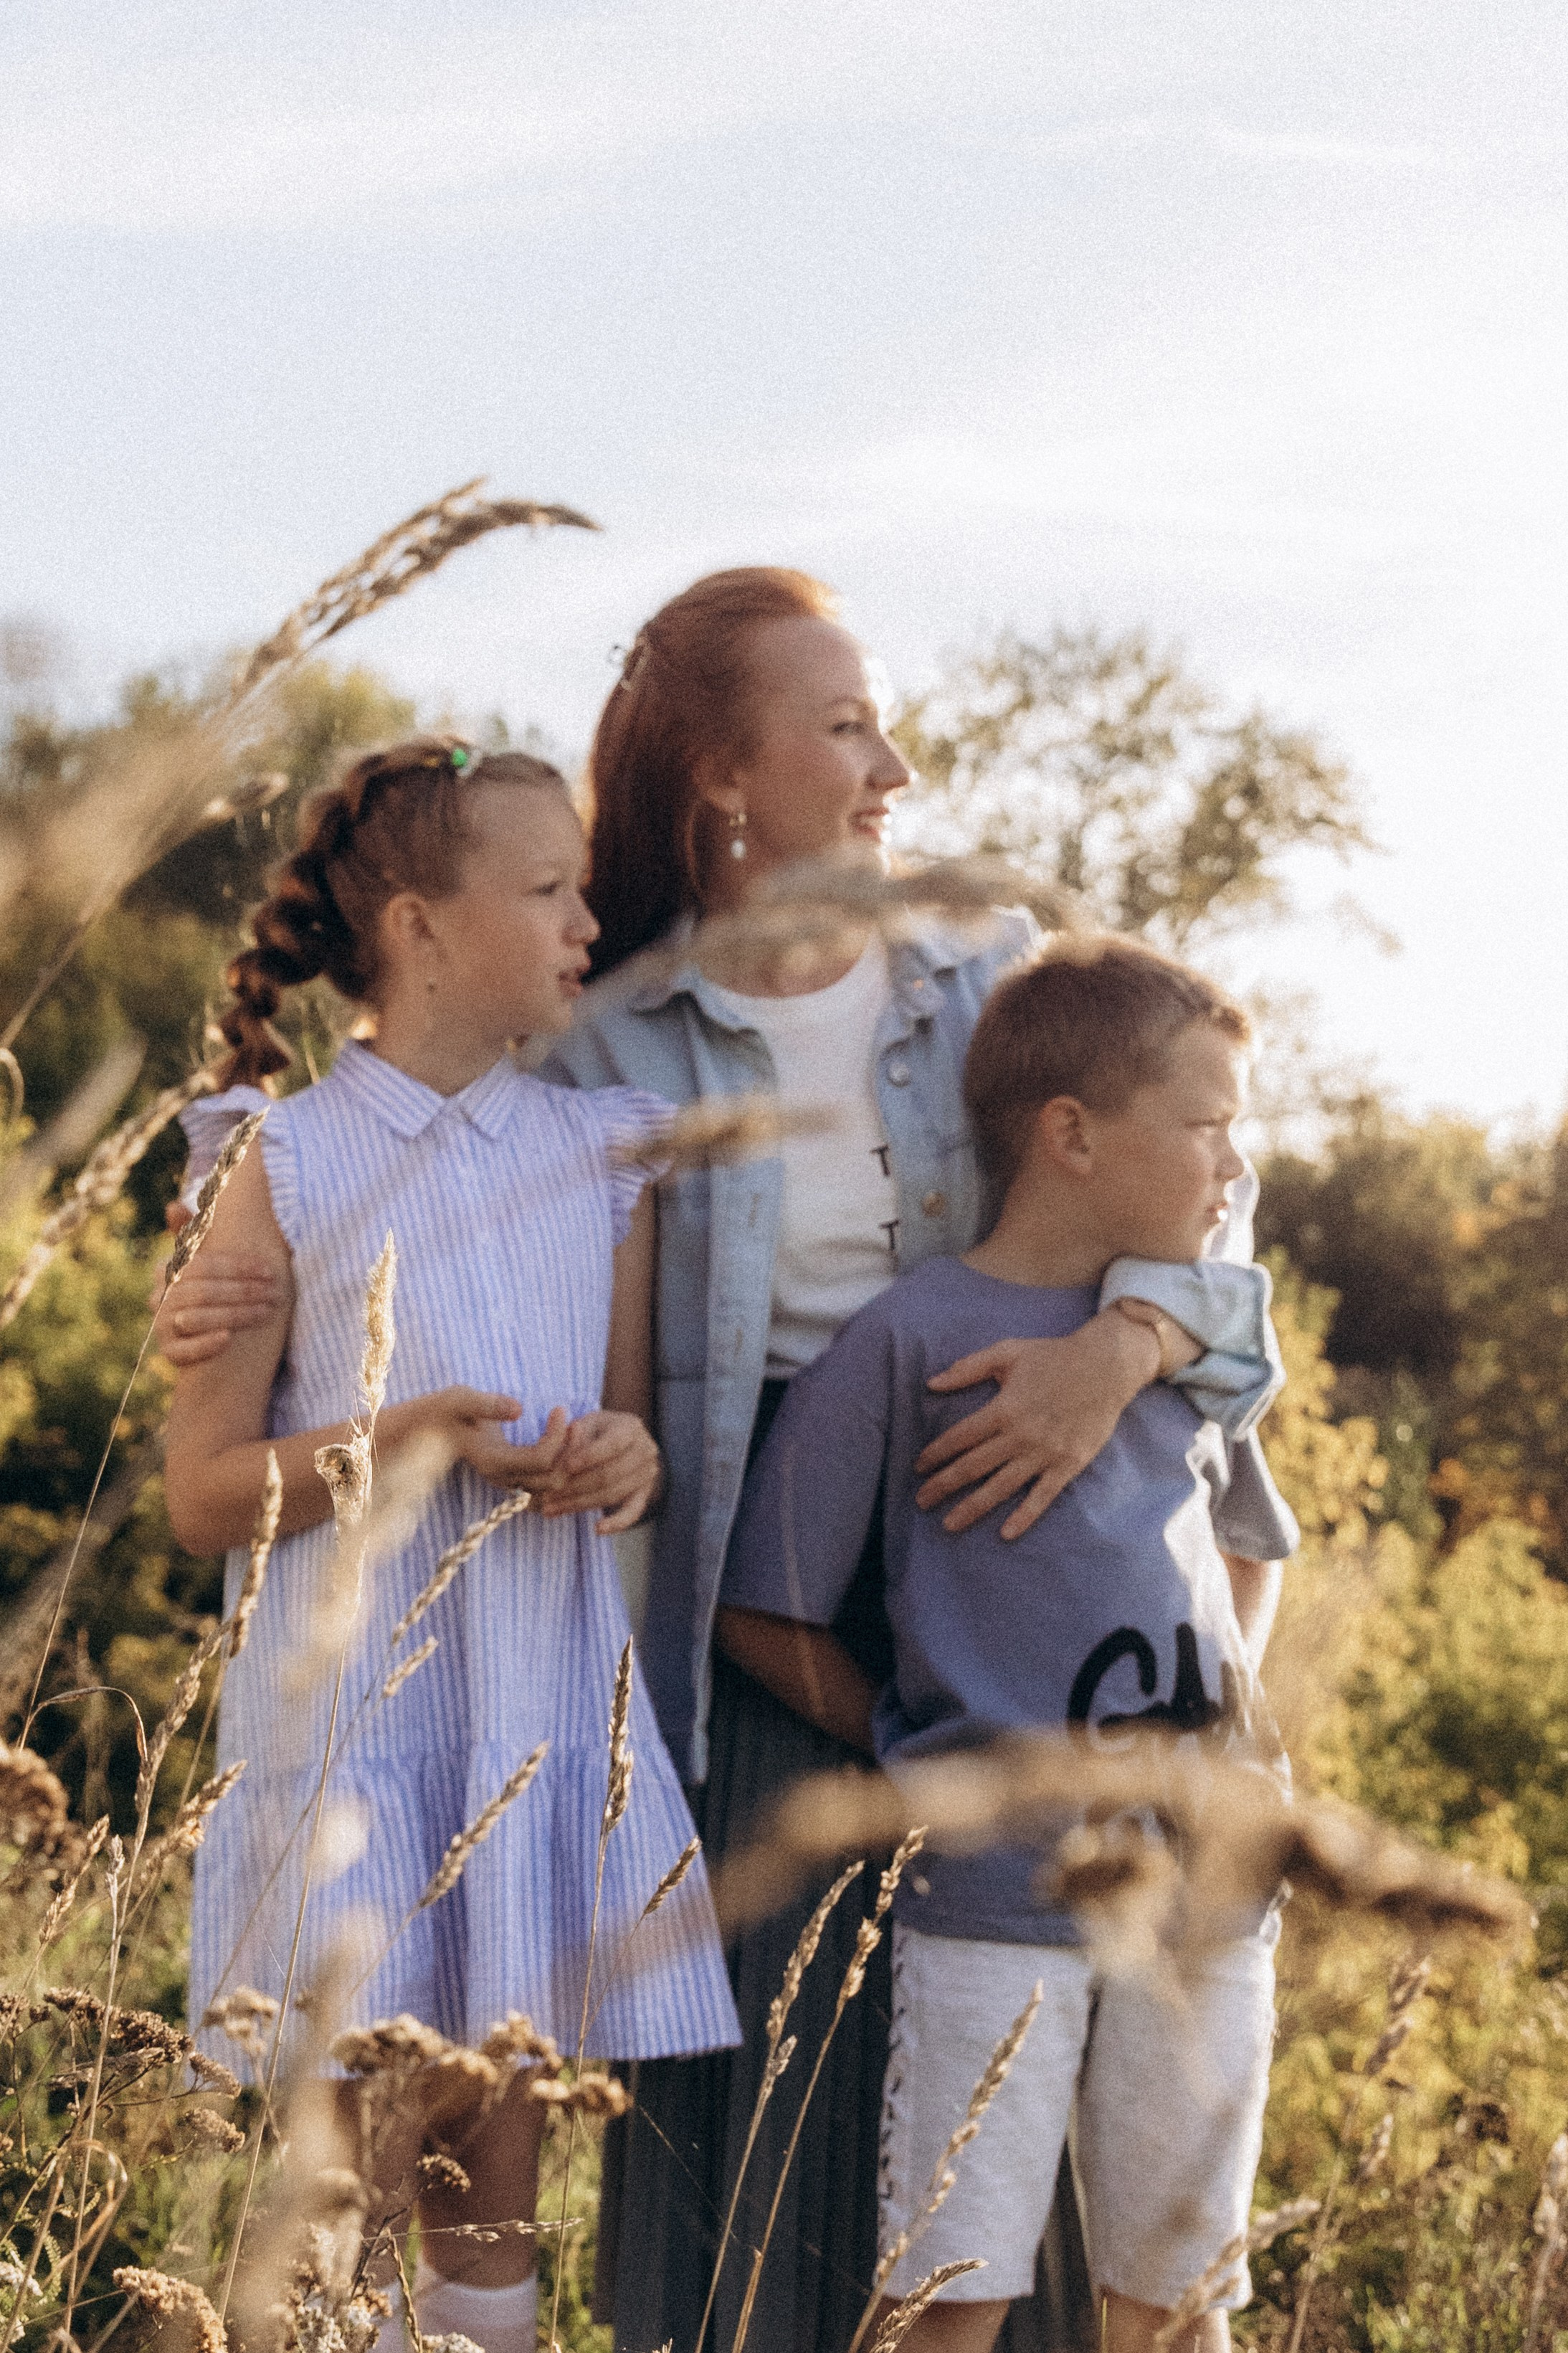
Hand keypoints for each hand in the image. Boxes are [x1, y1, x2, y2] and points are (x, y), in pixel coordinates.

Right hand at [152, 1224, 287, 1367]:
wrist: (204, 1339)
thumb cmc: (212, 1290)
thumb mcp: (205, 1262)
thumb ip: (194, 1232)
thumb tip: (174, 1204)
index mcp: (169, 1271)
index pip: (201, 1264)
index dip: (237, 1267)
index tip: (270, 1269)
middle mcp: (160, 1297)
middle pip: (202, 1291)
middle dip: (243, 1291)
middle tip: (276, 1292)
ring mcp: (162, 1326)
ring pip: (196, 1318)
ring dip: (235, 1315)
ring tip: (267, 1312)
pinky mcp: (169, 1353)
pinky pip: (182, 1351)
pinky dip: (205, 1344)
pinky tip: (228, 1339)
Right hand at [435, 1398, 568, 1495]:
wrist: (429, 1430)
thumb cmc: (444, 1410)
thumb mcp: (461, 1399)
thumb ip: (487, 1404)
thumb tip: (518, 1409)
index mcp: (493, 1461)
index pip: (540, 1460)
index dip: (557, 1436)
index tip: (560, 1408)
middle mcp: (503, 1478)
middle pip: (553, 1481)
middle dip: (570, 1452)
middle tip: (576, 1422)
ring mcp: (508, 1481)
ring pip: (553, 1487)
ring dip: (568, 1462)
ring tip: (572, 1430)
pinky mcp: (512, 1477)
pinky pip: (546, 1483)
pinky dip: (560, 1466)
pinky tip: (562, 1440)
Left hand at [534, 1410, 663, 1532]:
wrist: (621, 1443)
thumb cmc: (596, 1432)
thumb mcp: (585, 1424)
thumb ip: (573, 1434)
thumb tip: (564, 1443)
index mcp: (631, 1427)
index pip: (612, 1444)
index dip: (589, 1456)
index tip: (566, 1466)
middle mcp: (645, 1450)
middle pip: (610, 1473)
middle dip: (575, 1486)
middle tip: (547, 1495)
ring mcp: (647, 1474)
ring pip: (613, 1494)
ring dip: (580, 1504)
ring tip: (551, 1509)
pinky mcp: (644, 1494)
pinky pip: (632, 1512)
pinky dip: (616, 1523)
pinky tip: (598, 1529)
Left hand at [915, 1312, 1160, 1539]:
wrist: (1106, 1366)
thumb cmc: (1053, 1356)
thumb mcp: (1007, 1352)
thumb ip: (968, 1368)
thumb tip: (931, 1383)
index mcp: (1002, 1409)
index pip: (959, 1437)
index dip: (936, 1454)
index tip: (918, 1467)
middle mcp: (1020, 1436)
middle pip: (973, 1467)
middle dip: (943, 1486)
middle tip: (921, 1501)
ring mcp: (1044, 1453)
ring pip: (1001, 1487)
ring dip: (973, 1507)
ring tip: (948, 1525)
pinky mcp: (1068, 1464)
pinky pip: (1042, 1496)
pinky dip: (1024, 1516)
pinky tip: (1005, 1533)